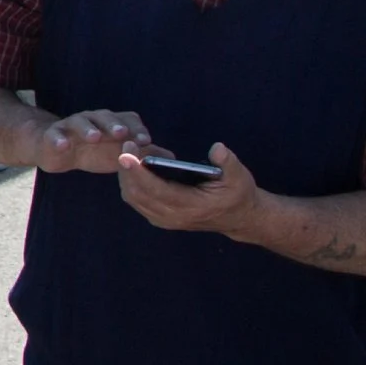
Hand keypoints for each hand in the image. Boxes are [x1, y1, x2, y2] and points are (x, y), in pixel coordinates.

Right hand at [36, 107, 149, 174]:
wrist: (58, 151)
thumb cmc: (93, 151)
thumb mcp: (118, 153)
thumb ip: (142, 155)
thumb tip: (170, 159)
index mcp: (111, 123)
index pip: (127, 119)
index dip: (137, 128)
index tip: (146, 140)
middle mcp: (93, 120)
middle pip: (104, 117)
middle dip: (114, 124)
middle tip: (122, 134)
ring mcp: (71, 126)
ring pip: (80, 122)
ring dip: (88, 128)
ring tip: (95, 137)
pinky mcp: (53, 136)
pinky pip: (55, 135)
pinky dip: (58, 139)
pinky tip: (63, 146)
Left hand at [120, 142, 266, 238]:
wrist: (239, 217)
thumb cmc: (237, 194)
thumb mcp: (239, 176)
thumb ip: (228, 162)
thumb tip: (217, 148)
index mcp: (191, 207)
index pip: (156, 190)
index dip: (138, 172)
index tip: (126, 154)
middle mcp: (173, 216)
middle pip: (137, 194)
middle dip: (127, 169)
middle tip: (127, 144)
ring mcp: (164, 219)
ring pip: (133, 198)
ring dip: (126, 175)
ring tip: (129, 151)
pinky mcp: (160, 217)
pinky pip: (137, 200)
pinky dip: (130, 182)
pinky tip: (133, 164)